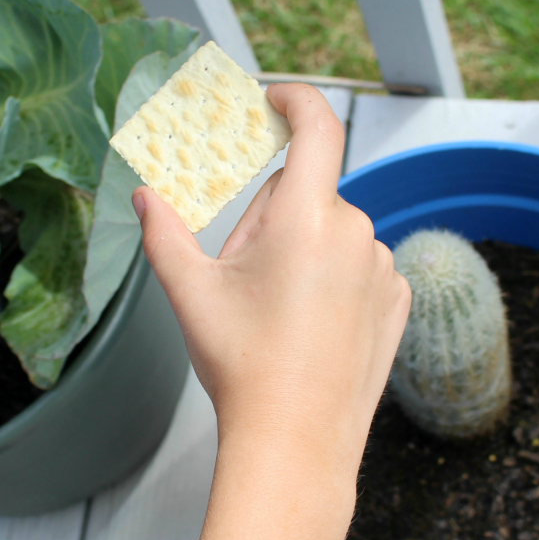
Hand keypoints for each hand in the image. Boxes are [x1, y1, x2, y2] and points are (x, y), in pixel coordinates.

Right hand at [134, 82, 409, 494]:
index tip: (271, 100)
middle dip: (272, 214)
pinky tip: (309, 323)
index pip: (316, 127)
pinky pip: (359, 263)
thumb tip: (141, 195)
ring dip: (303, 246)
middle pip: (306, 193)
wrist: (294, 439)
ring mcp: (382, 269)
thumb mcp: (189, 292)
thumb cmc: (241, 364)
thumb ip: (162, 232)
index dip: (294, 100)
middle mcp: (356, 233)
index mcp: (306, 220)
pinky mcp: (397, 300)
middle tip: (241, 272)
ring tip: (275, 309)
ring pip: (332, 231)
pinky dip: (333, 275)